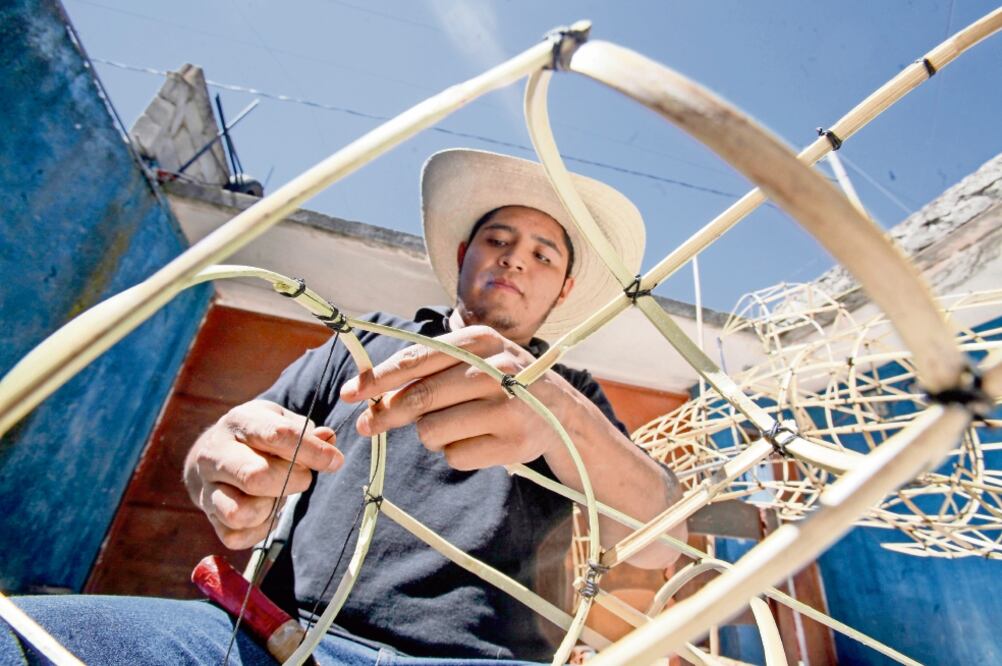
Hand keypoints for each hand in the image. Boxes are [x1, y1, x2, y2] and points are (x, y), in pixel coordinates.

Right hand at [183, 399, 342, 548]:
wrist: (215, 451)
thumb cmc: (259, 436)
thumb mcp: (282, 421)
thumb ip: (307, 431)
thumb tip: (328, 438)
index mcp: (240, 421)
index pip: (277, 435)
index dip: (312, 451)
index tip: (335, 461)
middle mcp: (215, 453)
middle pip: (256, 476)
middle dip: (292, 481)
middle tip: (303, 477)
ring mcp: (207, 486)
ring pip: (240, 512)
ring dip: (270, 508)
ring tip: (277, 494)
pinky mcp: (208, 515)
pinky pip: (236, 536)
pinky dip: (259, 530)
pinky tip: (266, 511)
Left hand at [340, 325, 567, 470]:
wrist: (561, 410)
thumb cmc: (502, 379)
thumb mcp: (475, 356)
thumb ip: (429, 366)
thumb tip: (369, 390)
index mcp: (480, 341)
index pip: (418, 360)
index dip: (379, 378)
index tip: (350, 393)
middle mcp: (496, 370)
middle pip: (420, 398)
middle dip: (386, 415)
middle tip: (366, 426)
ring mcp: (507, 408)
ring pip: (432, 431)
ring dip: (431, 434)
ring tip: (456, 424)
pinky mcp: (512, 443)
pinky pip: (454, 456)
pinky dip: (454, 452)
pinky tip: (477, 439)